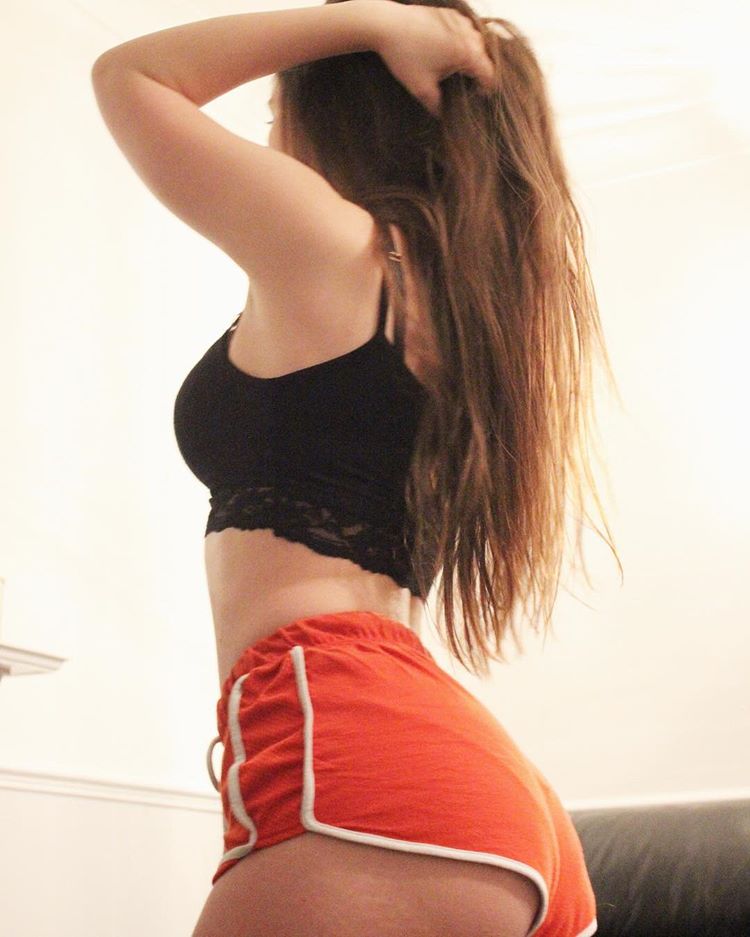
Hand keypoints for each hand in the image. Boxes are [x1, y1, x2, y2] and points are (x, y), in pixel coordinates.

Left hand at [369, 1, 496, 117]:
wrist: (387, 25)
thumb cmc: (405, 56)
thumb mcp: (422, 89)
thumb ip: (437, 106)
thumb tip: (443, 117)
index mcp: (466, 53)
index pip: (489, 73)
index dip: (487, 89)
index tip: (479, 97)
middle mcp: (468, 34)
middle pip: (484, 57)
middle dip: (479, 71)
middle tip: (468, 86)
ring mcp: (459, 20)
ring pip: (476, 40)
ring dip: (472, 54)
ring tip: (458, 68)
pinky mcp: (449, 13)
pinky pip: (464, 28)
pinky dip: (461, 40)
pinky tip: (448, 50)